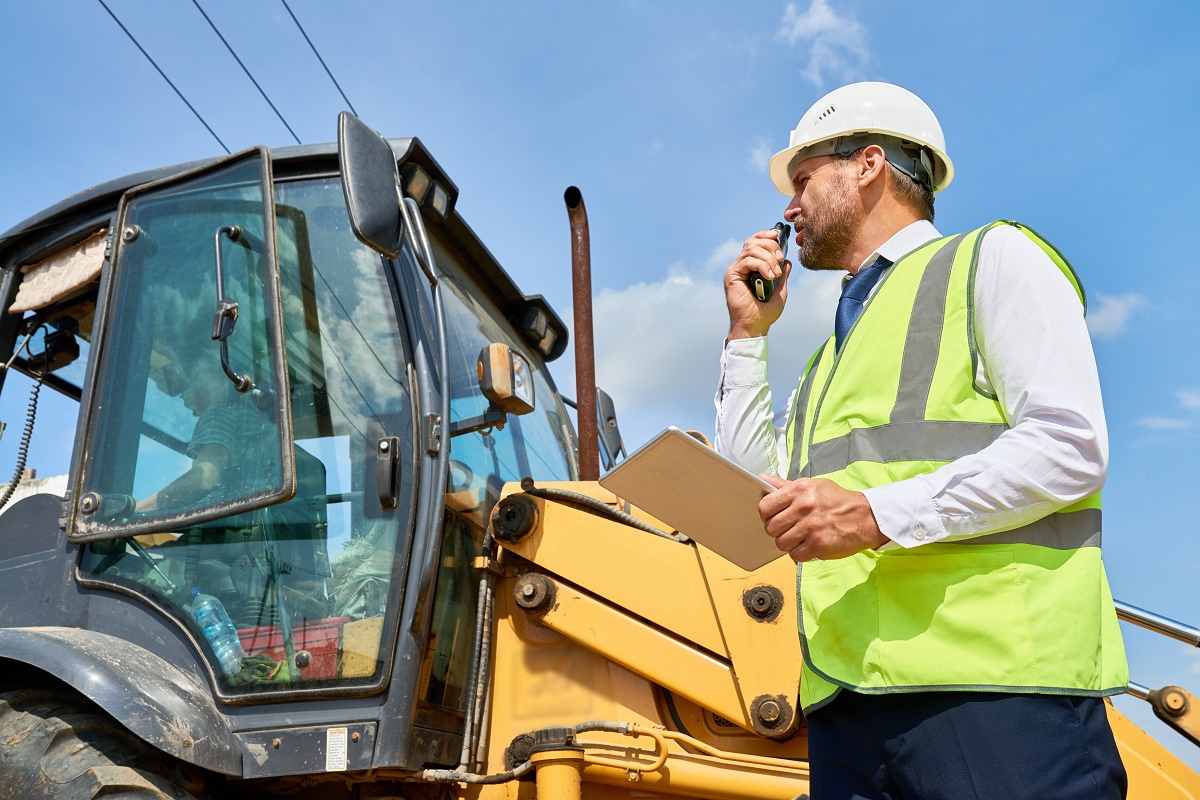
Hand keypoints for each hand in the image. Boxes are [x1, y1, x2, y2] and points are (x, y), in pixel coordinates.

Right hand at [725, 229, 791, 339]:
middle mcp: (742, 266)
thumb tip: (787, 261)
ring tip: (775, 274)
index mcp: (751, 268)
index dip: (765, 235)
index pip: (755, 243)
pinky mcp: (732, 275)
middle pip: (753, 242)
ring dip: (768, 258)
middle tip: (780, 258)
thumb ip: (782, 275)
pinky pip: (747, 260)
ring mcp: (736, 270)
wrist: (755, 326)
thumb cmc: (765, 313)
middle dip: (770, 246)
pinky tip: (769, 276)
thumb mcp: (780, 291)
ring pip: (751, 249)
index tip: (777, 235)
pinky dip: (762, 265)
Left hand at [758, 475, 889, 561]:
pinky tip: (810, 545)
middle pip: (771, 528)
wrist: (865, 517)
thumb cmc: (837, 500)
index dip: (767, 515)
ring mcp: (811, 527)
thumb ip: (785, 485)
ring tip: (801, 538)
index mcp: (799, 490)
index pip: (765, 506)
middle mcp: (803, 507)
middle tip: (790, 529)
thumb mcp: (812, 485)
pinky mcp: (819, 544)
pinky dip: (800, 553)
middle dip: (778, 531)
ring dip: (789, 544)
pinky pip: (795, 555)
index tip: (774, 518)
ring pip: (781, 543)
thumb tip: (762, 479)